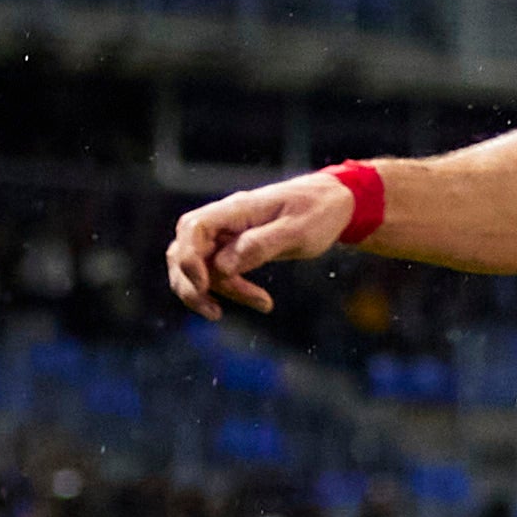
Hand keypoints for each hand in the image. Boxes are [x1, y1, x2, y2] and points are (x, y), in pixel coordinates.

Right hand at [165, 170, 357, 318]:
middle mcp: (225, 220)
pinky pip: (216, 271)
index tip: (204, 285)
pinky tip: (259, 301)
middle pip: (184, 250)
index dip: (189, 258)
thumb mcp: (298, 231)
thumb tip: (223, 266)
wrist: (332, 203)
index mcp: (237, 209)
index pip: (194, 228)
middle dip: (191, 285)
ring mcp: (227, 234)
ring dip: (214, 292)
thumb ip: (260, 245)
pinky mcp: (234, 248)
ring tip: (260, 305)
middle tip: (215, 312)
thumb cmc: (318, 212)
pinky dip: (229, 289)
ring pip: (197, 266)